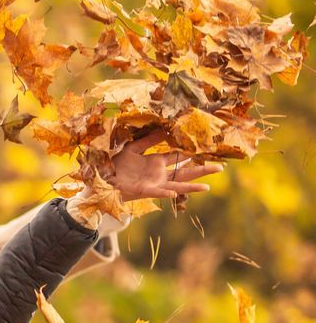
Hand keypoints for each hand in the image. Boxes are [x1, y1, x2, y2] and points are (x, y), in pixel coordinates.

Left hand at [97, 128, 221, 201]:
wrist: (102, 178)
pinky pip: (158, 192)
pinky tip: (175, 192)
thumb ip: (148, 140)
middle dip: (202, 170)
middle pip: (185, 172)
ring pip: (177, 185)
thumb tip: (165, 130)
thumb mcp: (133, 148)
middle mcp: (159, 174)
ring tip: (208, 186)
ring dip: (192, 185)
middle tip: (221, 167)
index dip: (192, 153)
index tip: (207, 149)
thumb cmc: (116, 164)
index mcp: (156, 162)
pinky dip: (167, 192)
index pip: (179, 157)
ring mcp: (154, 183)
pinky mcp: (145, 191)